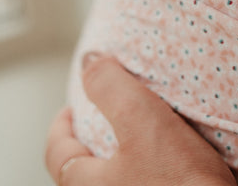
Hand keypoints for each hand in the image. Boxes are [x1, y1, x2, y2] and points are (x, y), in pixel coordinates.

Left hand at [45, 56, 235, 185]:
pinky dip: (147, 175)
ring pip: (114, 184)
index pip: (58, 154)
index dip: (61, 126)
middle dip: (91, 145)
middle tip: (106, 121)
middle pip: (84, 173)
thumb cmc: (180, 181)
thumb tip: (89, 64)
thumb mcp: (140, 120)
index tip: (71, 109)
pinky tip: (170, 168)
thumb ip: (110, 88)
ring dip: (121, 163)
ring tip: (142, 142)